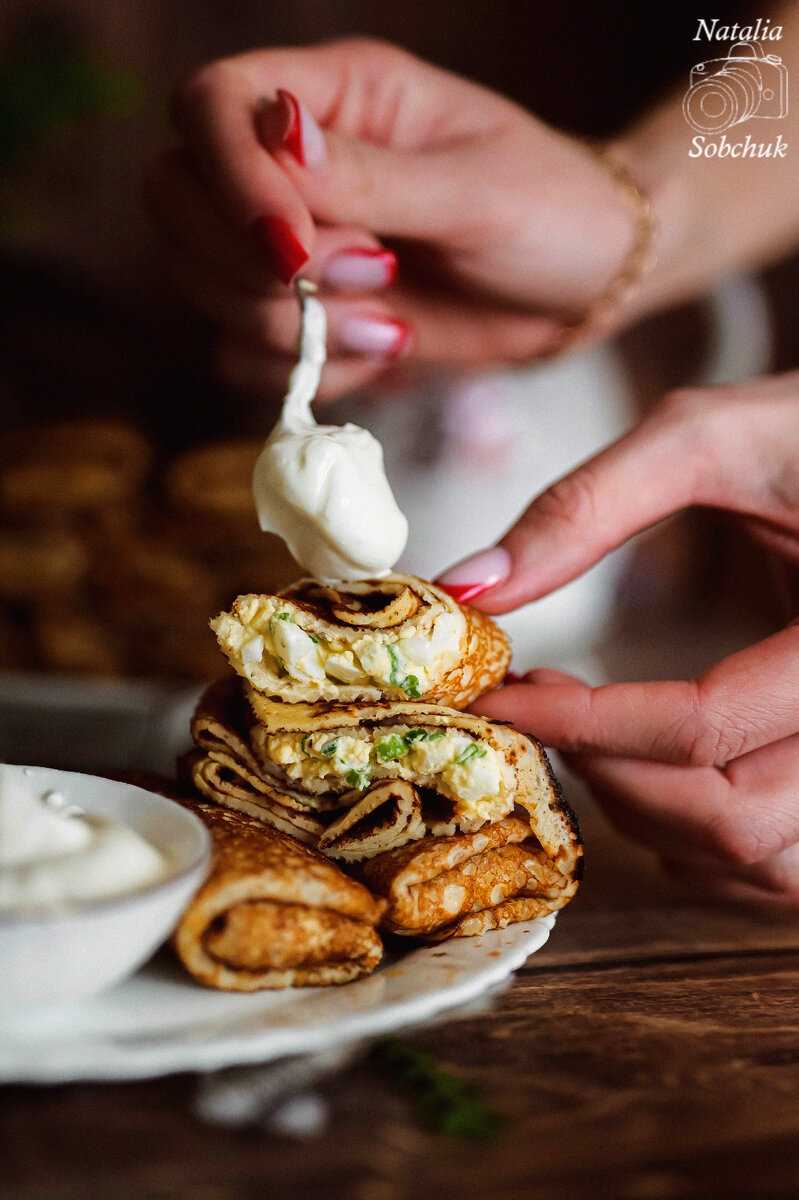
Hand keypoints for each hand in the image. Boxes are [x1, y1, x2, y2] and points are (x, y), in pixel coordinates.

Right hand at [143, 38, 634, 399]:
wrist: (583, 287)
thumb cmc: (550, 210)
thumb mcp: (476, 188)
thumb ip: (373, 174)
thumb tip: (276, 134)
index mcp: (333, 96)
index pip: (210, 106)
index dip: (229, 180)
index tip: (292, 251)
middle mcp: (294, 166)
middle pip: (175, 199)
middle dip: (249, 267)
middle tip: (369, 280)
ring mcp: (293, 245)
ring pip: (203, 285)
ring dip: (285, 328)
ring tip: (392, 325)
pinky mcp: (305, 317)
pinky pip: (244, 354)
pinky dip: (302, 370)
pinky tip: (380, 351)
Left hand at [445, 373, 798, 907]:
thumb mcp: (708, 438)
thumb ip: (585, 508)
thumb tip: (469, 587)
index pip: (706, 726)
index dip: (583, 721)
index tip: (498, 693)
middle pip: (733, 819)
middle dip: (612, 778)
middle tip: (544, 713)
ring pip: (759, 862)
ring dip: (651, 819)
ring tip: (590, 740)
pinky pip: (781, 863)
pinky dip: (701, 842)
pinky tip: (649, 777)